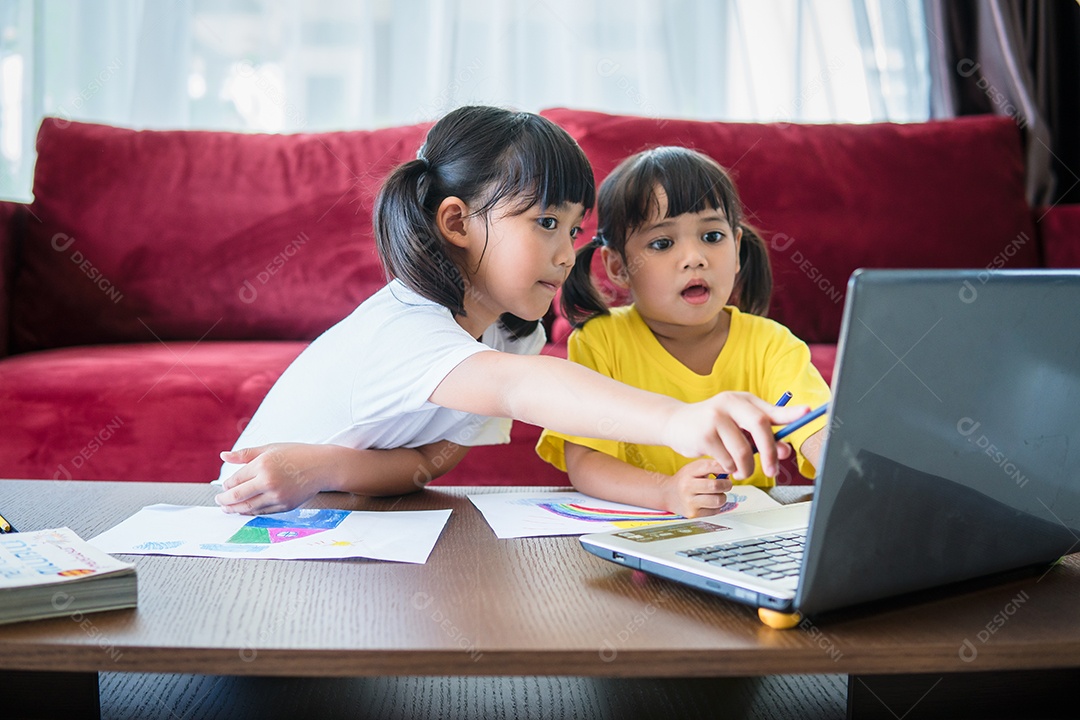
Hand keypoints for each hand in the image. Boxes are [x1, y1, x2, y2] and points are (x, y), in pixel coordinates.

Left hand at [215, 443, 347, 514]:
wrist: (323, 466)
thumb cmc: (297, 454)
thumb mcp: (270, 448)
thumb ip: (245, 454)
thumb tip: (223, 456)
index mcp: (263, 465)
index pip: (235, 480)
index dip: (226, 485)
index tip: (224, 486)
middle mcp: (268, 482)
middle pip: (237, 496)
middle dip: (224, 500)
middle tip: (219, 501)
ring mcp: (277, 496)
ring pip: (248, 508)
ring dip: (235, 509)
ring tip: (227, 508)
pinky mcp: (285, 506)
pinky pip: (262, 512)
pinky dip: (250, 513)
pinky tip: (245, 510)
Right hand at [661, 458, 734, 517]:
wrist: (667, 494)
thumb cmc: (685, 479)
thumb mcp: (694, 468)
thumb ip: (711, 466)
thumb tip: (731, 470)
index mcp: (689, 472)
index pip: (710, 466)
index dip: (724, 467)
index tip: (730, 469)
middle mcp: (687, 487)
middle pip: (716, 486)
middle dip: (727, 485)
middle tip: (727, 484)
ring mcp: (690, 502)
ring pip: (718, 500)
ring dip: (722, 497)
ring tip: (718, 494)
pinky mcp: (693, 514)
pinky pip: (714, 511)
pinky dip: (716, 506)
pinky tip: (710, 502)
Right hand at [662, 392, 802, 479]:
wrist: (675, 423)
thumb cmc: (711, 425)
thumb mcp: (736, 422)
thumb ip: (760, 434)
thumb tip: (785, 450)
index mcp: (742, 399)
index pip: (771, 408)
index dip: (790, 412)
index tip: (808, 412)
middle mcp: (730, 404)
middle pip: (760, 426)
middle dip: (770, 452)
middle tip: (772, 470)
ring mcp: (715, 418)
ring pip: (743, 450)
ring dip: (747, 468)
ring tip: (743, 471)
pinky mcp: (704, 435)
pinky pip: (727, 460)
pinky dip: (730, 468)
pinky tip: (725, 465)